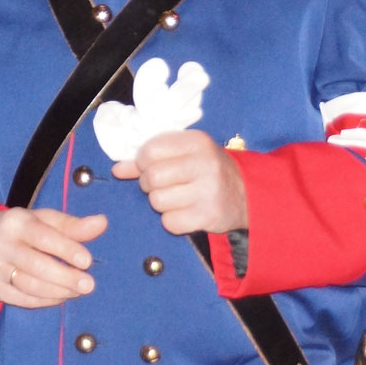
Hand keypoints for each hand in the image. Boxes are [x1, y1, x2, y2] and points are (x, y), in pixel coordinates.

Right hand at [0, 207, 108, 307]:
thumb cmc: (21, 229)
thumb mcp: (43, 220)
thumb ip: (72, 225)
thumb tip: (102, 223)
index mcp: (17, 222)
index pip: (43, 236)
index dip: (65, 248)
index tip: (87, 260)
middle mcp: (2, 245)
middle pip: (36, 265)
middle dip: (65, 277)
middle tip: (89, 285)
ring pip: (29, 285)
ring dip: (58, 291)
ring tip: (78, 291)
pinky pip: (22, 299)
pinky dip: (45, 301)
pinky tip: (61, 297)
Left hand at [112, 130, 246, 235]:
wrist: (247, 195)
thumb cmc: (207, 170)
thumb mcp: (184, 155)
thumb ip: (150, 159)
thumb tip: (118, 169)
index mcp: (197, 141)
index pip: (150, 150)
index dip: (142, 162)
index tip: (151, 167)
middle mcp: (204, 163)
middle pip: (151, 177)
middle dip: (149, 185)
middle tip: (163, 186)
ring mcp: (208, 190)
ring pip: (157, 201)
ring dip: (160, 203)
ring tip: (177, 199)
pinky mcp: (209, 216)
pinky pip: (169, 222)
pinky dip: (171, 221)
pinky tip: (185, 213)